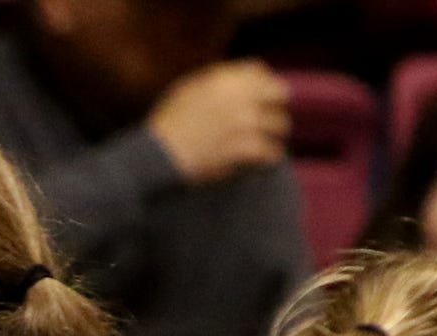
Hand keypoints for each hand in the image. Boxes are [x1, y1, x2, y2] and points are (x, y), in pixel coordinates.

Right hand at [147, 60, 288, 184]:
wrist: (156, 155)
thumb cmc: (165, 125)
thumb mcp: (185, 90)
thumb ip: (213, 82)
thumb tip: (231, 83)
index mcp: (224, 79)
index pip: (260, 71)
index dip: (261, 84)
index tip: (259, 97)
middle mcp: (240, 97)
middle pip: (279, 94)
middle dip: (273, 107)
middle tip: (266, 121)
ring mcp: (246, 122)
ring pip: (280, 125)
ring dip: (272, 135)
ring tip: (263, 146)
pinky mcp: (247, 149)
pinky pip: (273, 152)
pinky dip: (268, 158)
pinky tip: (260, 163)